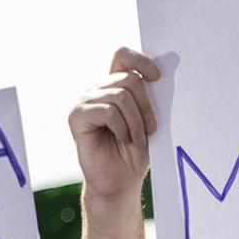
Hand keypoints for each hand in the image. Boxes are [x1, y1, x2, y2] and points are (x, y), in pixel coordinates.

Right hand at [71, 47, 160, 238]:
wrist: (120, 182)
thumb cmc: (136, 152)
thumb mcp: (148, 120)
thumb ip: (150, 97)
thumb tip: (161, 74)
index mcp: (114, 85)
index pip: (122, 55)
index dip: (141, 60)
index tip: (158, 77)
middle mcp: (98, 89)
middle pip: (128, 78)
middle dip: (146, 105)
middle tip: (151, 128)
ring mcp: (85, 101)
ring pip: (120, 95)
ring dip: (136, 121)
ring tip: (137, 139)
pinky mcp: (77, 116)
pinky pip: (107, 111)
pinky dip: (122, 127)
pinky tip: (123, 140)